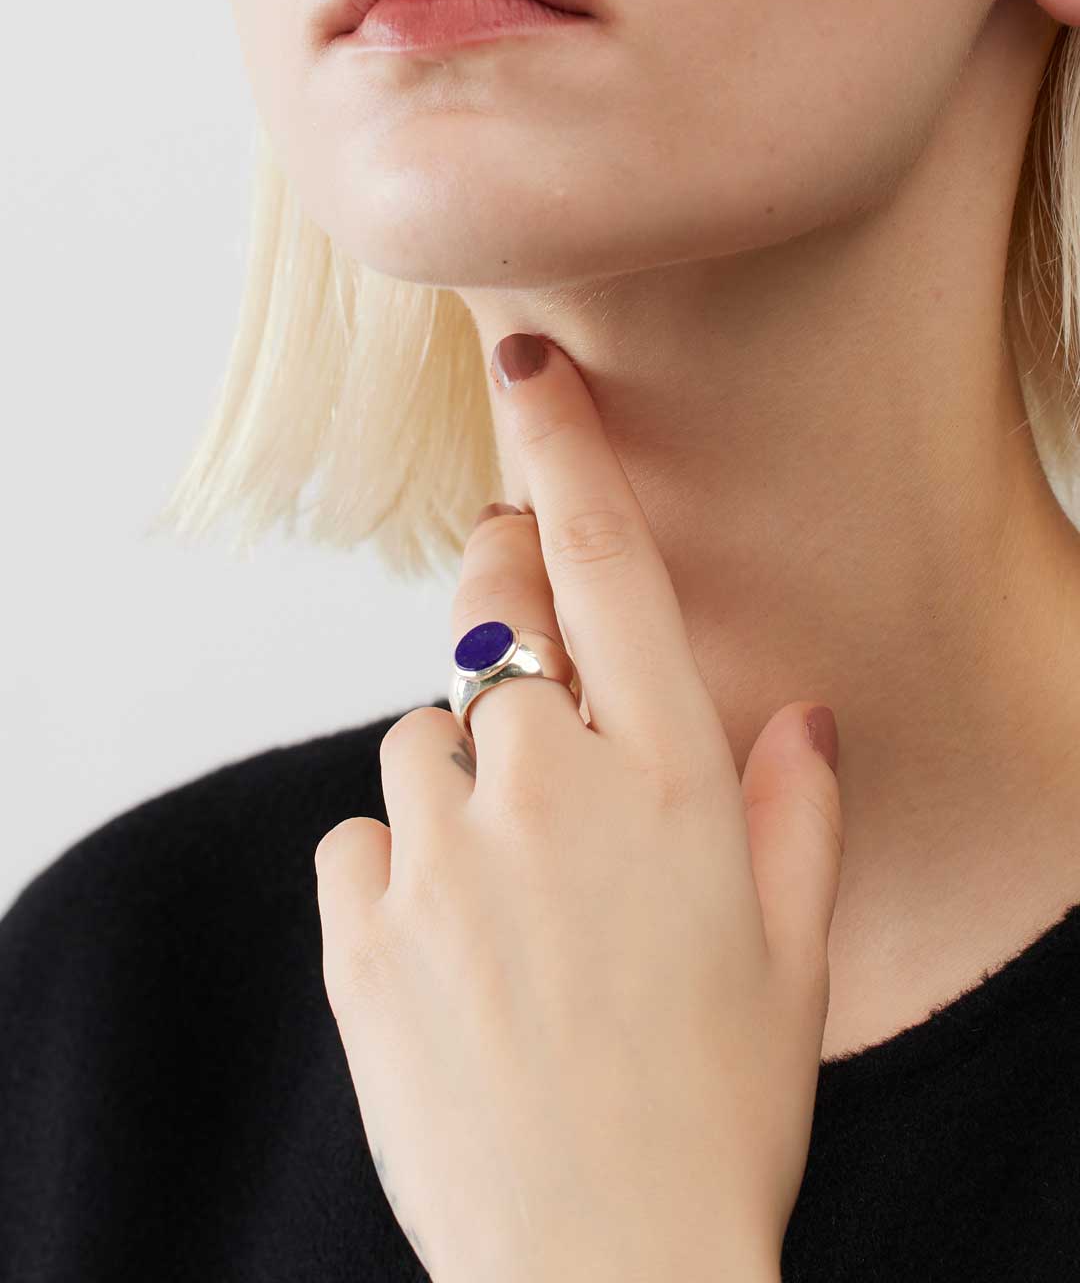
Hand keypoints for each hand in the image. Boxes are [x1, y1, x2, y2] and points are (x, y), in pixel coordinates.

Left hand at [314, 332, 842, 1282]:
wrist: (602, 1269)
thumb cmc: (717, 1110)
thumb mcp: (792, 955)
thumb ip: (796, 811)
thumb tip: (794, 716)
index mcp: (670, 782)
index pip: (609, 567)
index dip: (565, 448)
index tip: (523, 363)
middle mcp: (550, 791)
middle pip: (488, 646)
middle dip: (505, 660)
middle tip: (533, 741)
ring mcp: (443, 856)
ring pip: (419, 747)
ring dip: (457, 792)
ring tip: (504, 908)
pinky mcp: (360, 931)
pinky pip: (361, 841)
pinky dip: (396, 872)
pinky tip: (446, 958)